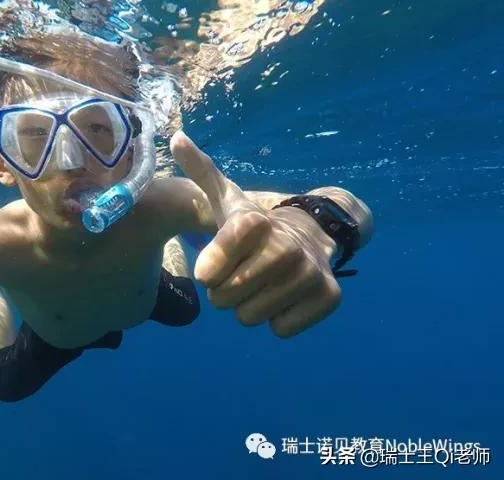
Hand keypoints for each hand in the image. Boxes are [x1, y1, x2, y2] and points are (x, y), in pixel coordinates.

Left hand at [170, 131, 340, 336]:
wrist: (311, 234)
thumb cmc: (253, 226)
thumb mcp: (226, 198)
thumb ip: (200, 171)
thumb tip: (176, 137)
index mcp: (253, 222)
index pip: (209, 269)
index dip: (209, 270)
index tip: (216, 261)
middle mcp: (285, 246)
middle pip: (224, 299)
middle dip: (226, 291)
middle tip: (242, 272)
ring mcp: (311, 273)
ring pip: (250, 318)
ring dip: (250, 306)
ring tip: (262, 283)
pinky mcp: (329, 298)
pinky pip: (281, 330)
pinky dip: (278, 319)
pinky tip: (285, 295)